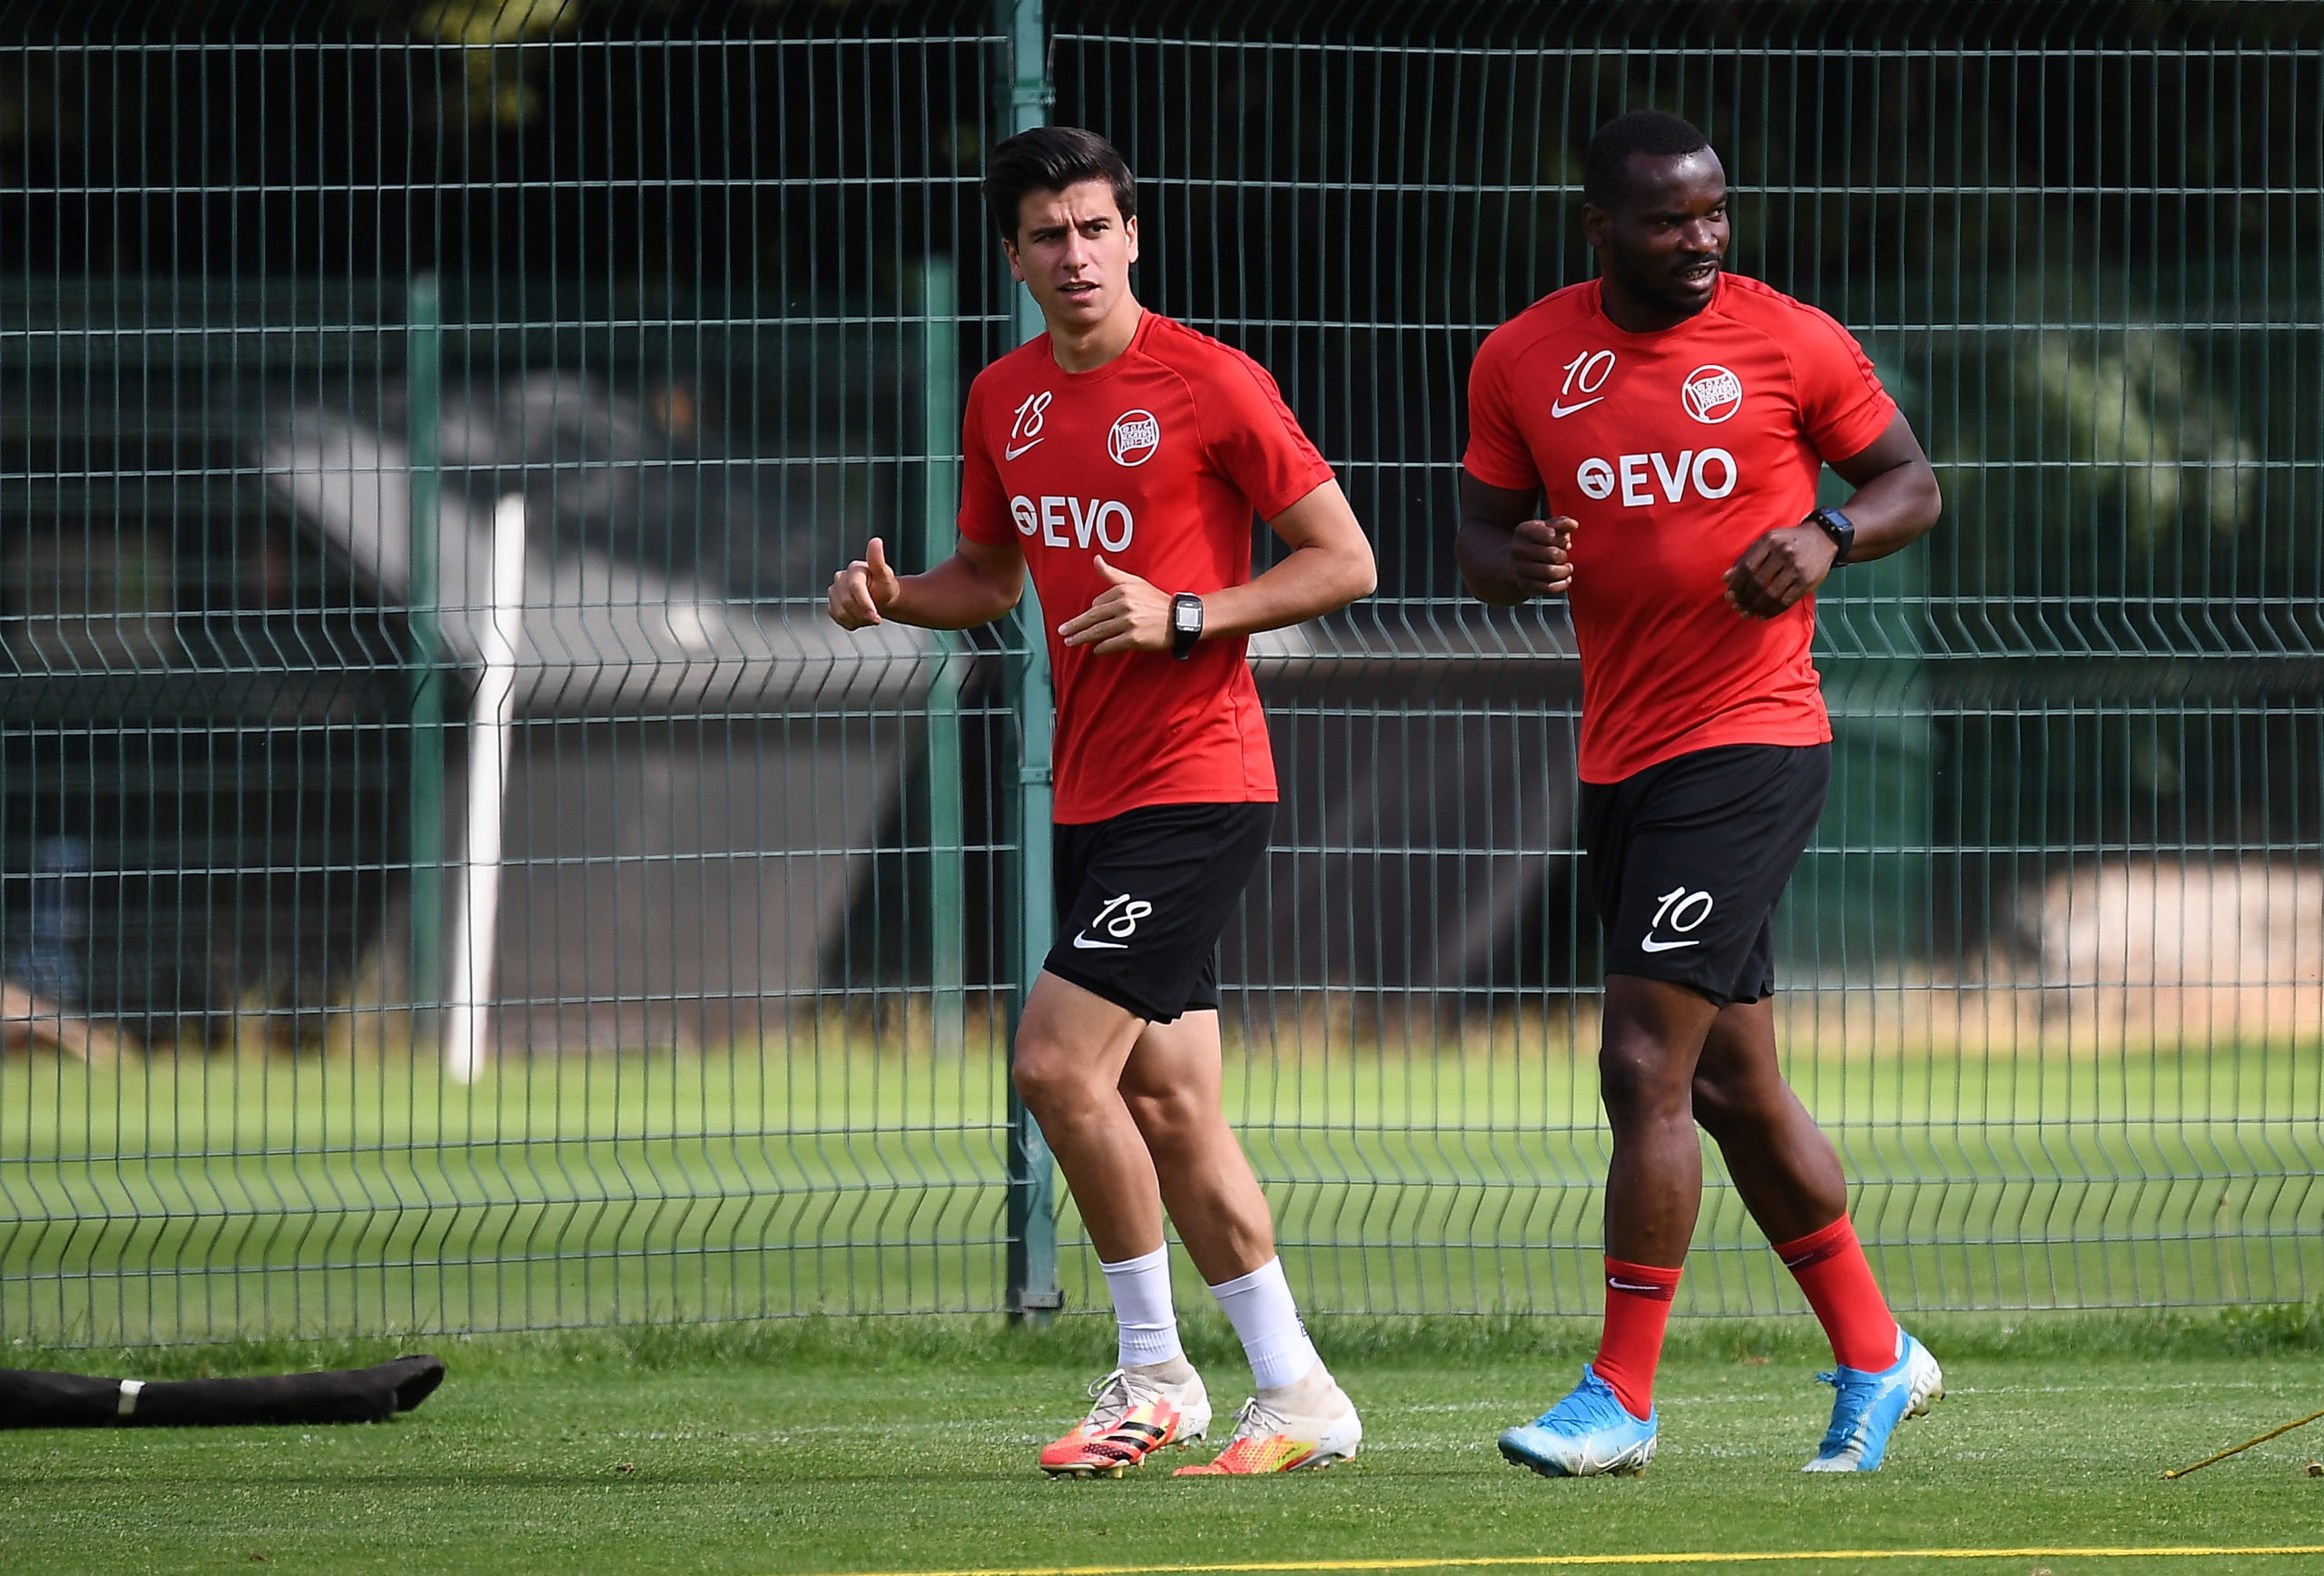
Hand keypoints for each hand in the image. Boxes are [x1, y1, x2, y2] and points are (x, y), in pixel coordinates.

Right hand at [828, 537, 900, 628]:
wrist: (881, 598)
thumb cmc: (884, 586)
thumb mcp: (885, 575)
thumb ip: (878, 560)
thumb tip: (876, 541)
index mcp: (854, 569)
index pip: (855, 587)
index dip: (864, 603)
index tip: (875, 616)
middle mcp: (840, 578)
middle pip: (847, 602)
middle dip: (863, 614)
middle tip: (877, 619)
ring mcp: (834, 591)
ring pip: (841, 612)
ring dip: (858, 620)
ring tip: (870, 618)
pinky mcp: (832, 604)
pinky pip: (838, 618)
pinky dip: (852, 623)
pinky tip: (861, 619)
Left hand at [1056, 556, 1171, 653]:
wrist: (1180, 619)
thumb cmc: (1157, 602)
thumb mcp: (1136, 583)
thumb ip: (1113, 574)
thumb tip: (1096, 560)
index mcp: (1123, 591)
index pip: (1098, 604)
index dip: (1092, 613)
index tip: (1085, 620)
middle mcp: (1124, 605)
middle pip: (1093, 617)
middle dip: (1075, 626)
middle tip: (1062, 632)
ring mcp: (1129, 622)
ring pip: (1098, 631)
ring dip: (1082, 638)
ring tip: (1070, 642)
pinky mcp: (1134, 638)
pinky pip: (1111, 644)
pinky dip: (1101, 648)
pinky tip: (1095, 650)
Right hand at [1509, 516, 1576, 598]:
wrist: (1513, 563)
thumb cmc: (1536, 543)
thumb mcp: (1545, 528)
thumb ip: (1561, 523)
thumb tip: (1573, 525)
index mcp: (1523, 531)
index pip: (1550, 535)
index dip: (1561, 539)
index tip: (1562, 541)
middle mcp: (1518, 550)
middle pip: (1552, 555)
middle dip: (1563, 556)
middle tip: (1564, 556)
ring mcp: (1520, 569)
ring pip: (1550, 573)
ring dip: (1564, 571)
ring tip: (1567, 568)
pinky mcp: (1526, 586)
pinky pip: (1549, 588)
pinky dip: (1562, 584)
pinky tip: (1566, 579)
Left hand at [1725, 524, 1836, 618]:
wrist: (1823, 538)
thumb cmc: (1788, 542)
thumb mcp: (1767, 542)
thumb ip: (1746, 558)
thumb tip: (1725, 578)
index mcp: (1769, 541)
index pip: (1747, 566)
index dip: (1736, 584)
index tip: (1729, 596)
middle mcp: (1783, 553)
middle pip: (1757, 582)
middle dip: (1744, 599)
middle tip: (1737, 608)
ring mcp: (1796, 568)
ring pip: (1771, 594)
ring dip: (1756, 607)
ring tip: (1747, 614)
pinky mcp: (1807, 581)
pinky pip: (1786, 601)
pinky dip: (1772, 611)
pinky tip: (1763, 615)